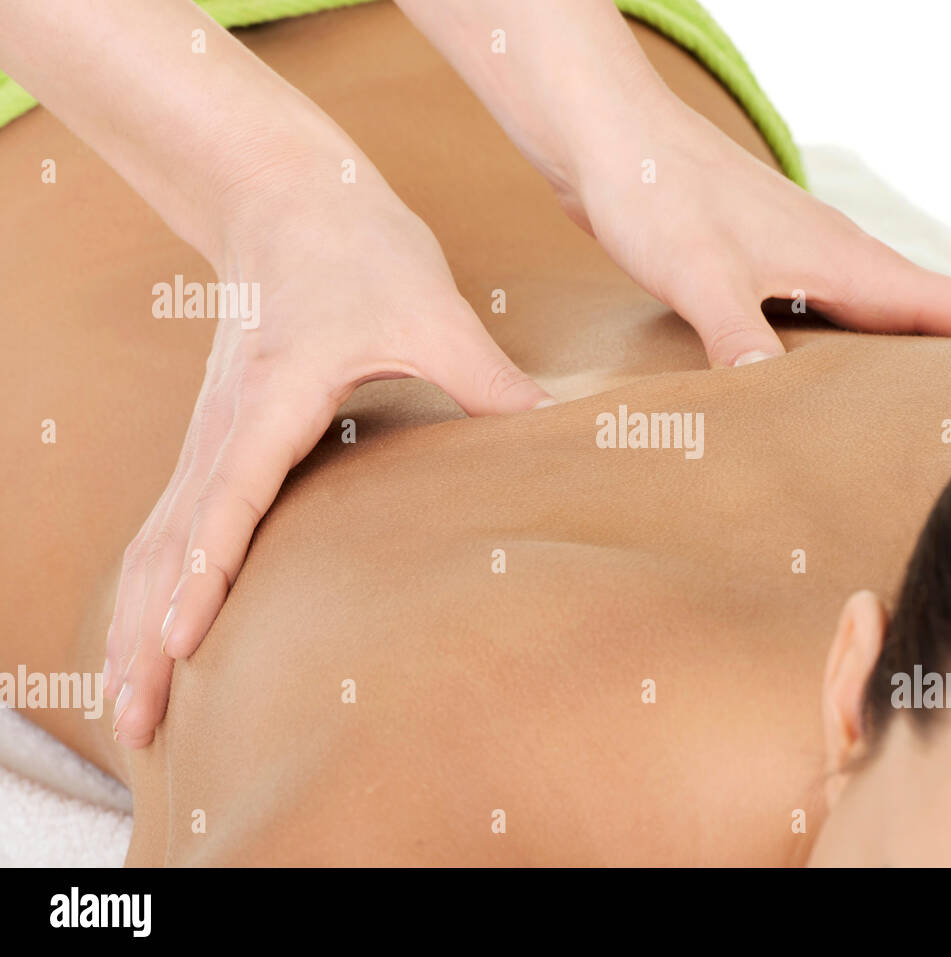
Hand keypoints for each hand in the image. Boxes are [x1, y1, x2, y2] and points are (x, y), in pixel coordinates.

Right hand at [106, 188, 550, 746]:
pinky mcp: (212, 440)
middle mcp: (224, 422)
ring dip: (134, 624)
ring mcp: (208, 434)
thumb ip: (488, 381)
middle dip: (145, 634)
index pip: (232, 493)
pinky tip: (148, 635)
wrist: (287, 197)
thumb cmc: (359, 248)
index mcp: (276, 392)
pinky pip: (168, 525)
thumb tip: (559, 433)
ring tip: (126, 708)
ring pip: (155, 543)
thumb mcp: (434, 311)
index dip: (207, 568)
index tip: (181, 638)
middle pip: (169, 542)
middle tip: (135, 722)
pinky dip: (149, 587)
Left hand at [559, 99, 950, 364]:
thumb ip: (736, 336)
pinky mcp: (764, 274)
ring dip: (923, 364)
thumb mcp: (697, 271)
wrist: (606, 137)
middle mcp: (840, 265)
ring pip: (885, 327)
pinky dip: (854, 361)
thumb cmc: (655, 188)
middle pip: (939, 322)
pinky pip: (832, 326)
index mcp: (849, 262)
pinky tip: (837, 393)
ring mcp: (804, 267)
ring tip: (948, 419)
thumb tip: (772, 403)